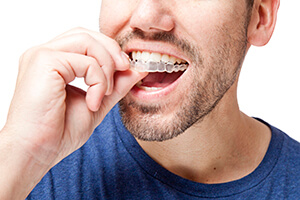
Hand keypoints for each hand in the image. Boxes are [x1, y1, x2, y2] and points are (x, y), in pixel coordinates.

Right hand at [0, 27, 146, 197]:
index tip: (127, 68)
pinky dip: (98, 80)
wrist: (37, 151)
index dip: (110, 50)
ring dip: (106, 65)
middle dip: (112, 51)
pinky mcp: (44, 62)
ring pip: (87, 41)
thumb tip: (136, 70)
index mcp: (54, 62)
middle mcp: (45, 54)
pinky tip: (94, 101)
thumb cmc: (59, 131)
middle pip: (87, 34)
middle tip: (126, 69)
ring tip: (105, 93)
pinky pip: (85, 61)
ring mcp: (42, 55)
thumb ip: (115, 85)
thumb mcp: (97, 103)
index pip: (86, 41)